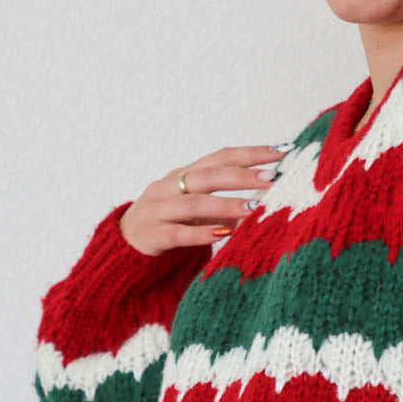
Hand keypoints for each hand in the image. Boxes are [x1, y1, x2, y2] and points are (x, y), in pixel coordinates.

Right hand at [119, 144, 283, 255]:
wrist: (123, 249)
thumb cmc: (168, 227)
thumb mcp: (197, 213)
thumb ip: (225, 207)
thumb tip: (265, 203)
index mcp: (183, 175)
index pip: (220, 157)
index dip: (249, 153)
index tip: (280, 153)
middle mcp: (168, 186)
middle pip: (208, 175)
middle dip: (242, 176)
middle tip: (272, 179)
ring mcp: (157, 209)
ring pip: (194, 203)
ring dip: (227, 204)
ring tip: (255, 209)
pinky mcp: (150, 235)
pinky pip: (178, 232)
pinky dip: (201, 232)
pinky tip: (223, 234)